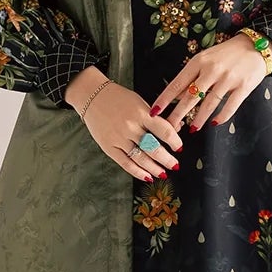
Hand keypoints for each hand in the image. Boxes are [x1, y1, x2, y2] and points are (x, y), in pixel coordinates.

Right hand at [69, 75, 184, 182]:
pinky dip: (138, 172)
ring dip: (155, 168)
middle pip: (154, 148)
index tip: (179, 147)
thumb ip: (157, 117)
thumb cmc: (119, 98)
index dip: (175, 141)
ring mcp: (119, 138)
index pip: (164, 131)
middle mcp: (130, 126)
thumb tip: (176, 128)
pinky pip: (126, 163)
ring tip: (163, 173)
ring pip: (141, 158)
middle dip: (167, 159)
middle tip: (175, 165)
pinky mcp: (109, 147)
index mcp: (141, 113)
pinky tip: (147, 176)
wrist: (92, 95)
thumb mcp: (140, 102)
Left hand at [151, 31, 271, 133]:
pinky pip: (230, 105)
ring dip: (200, 118)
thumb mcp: (205, 59)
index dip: (165, 99)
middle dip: (178, 114)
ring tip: (193, 129)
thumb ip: (192, 76)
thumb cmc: (227, 53)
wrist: (255, 45)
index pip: (177, 83)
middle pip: (191, 96)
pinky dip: (222, 116)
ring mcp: (228, 78)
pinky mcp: (243, 86)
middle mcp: (212, 70)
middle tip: (170, 127)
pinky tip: (214, 123)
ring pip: (210, 103)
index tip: (155, 112)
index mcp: (199, 61)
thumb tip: (177, 95)